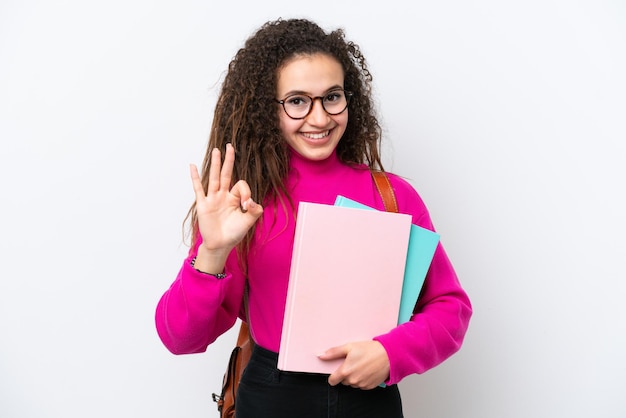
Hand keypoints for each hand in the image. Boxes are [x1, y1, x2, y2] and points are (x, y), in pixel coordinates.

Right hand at [190, 144, 262, 270]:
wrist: (220, 245)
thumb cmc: (234, 233)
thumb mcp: (249, 221)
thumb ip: (255, 211)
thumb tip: (252, 202)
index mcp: (235, 198)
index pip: (241, 185)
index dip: (246, 191)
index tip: (248, 205)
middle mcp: (223, 195)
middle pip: (227, 173)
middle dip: (229, 160)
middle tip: (230, 146)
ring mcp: (213, 199)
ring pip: (214, 177)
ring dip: (215, 164)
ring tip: (217, 150)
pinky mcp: (203, 205)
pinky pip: (199, 189)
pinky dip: (195, 178)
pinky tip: (192, 166)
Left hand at [318, 341, 389, 389]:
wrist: (388, 355)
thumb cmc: (370, 350)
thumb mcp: (349, 347)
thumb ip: (333, 352)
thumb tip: (321, 355)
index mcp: (346, 371)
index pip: (332, 380)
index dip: (333, 375)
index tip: (337, 370)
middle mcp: (353, 380)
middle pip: (343, 381)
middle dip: (345, 374)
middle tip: (353, 363)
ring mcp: (361, 384)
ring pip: (352, 383)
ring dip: (354, 376)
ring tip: (361, 365)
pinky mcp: (370, 386)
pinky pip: (362, 385)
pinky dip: (363, 379)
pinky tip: (367, 370)